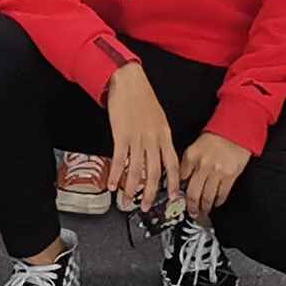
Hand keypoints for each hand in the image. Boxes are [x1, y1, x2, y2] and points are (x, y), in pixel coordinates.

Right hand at [101, 64, 179, 215]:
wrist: (128, 80)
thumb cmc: (141, 96)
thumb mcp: (158, 117)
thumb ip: (159, 136)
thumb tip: (159, 153)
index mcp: (164, 134)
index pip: (172, 163)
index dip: (174, 182)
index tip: (174, 196)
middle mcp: (152, 138)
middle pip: (154, 172)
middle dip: (150, 193)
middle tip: (146, 206)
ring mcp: (137, 137)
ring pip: (136, 169)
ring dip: (131, 188)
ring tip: (126, 200)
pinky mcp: (121, 134)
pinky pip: (119, 159)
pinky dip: (116, 174)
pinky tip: (112, 184)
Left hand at [176, 130, 253, 222]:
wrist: (235, 129)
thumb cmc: (216, 137)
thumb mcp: (195, 146)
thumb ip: (188, 163)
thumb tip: (183, 181)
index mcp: (191, 156)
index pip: (181, 179)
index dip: (179, 192)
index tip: (179, 200)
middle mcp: (203, 165)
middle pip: (193, 193)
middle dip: (191, 206)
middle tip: (191, 212)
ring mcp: (217, 171)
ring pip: (207, 196)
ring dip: (204, 207)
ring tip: (203, 211)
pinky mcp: (230, 175)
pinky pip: (222, 194)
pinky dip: (218, 201)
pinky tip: (216, 203)